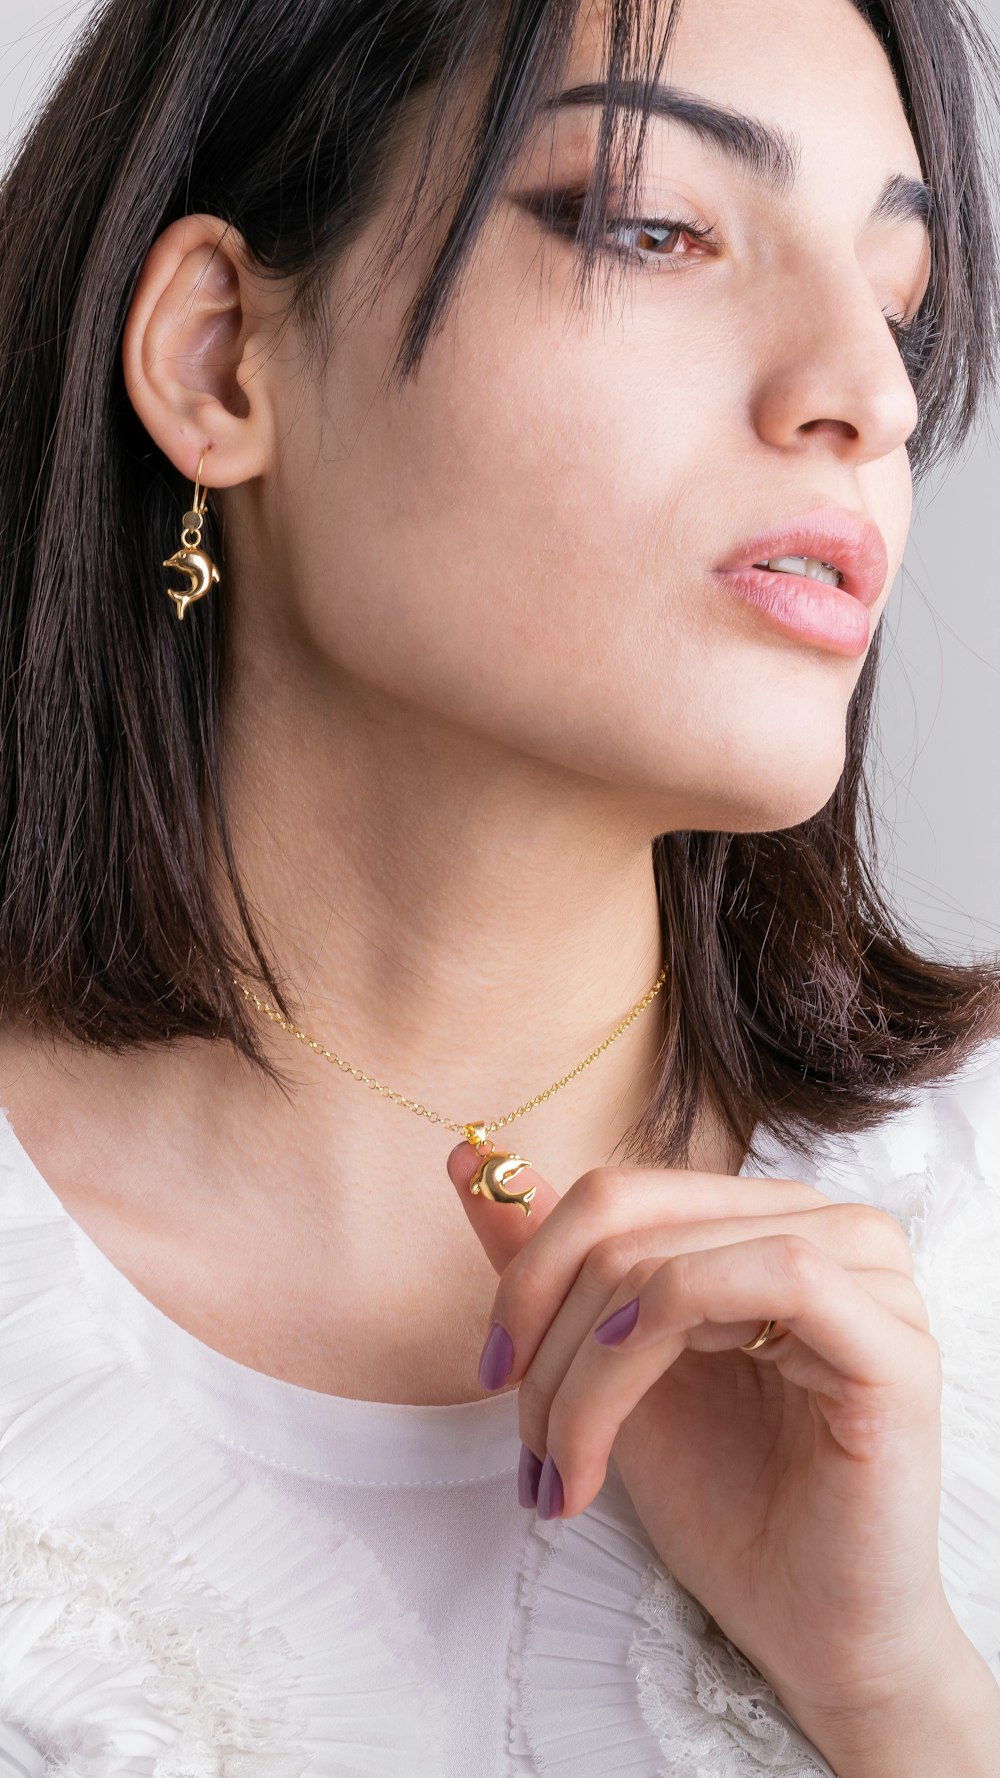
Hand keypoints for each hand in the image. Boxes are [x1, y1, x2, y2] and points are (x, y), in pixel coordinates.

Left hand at [448, 1139, 957, 1725]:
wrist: (811, 1633)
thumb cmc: (725, 1503)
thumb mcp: (609, 1369)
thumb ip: (554, 1265)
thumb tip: (473, 1161)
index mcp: (760, 1220)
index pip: (617, 1194)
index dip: (529, 1271)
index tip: (491, 1372)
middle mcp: (824, 1225)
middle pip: (630, 1219)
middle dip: (548, 1339)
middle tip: (529, 1449)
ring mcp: (872, 1278)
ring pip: (675, 1259)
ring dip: (589, 1366)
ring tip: (567, 1466)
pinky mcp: (896, 1343)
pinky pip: (775, 1276)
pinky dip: (665, 1337)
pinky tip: (628, 1422)